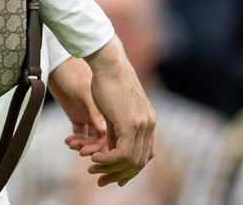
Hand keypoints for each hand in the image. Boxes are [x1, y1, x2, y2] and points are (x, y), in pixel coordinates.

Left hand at [48, 57, 106, 157]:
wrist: (65, 57)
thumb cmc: (78, 70)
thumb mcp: (85, 91)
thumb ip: (96, 113)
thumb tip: (105, 133)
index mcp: (114, 110)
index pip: (118, 138)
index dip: (108, 150)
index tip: (97, 156)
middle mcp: (106, 113)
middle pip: (105, 140)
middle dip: (94, 148)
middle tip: (82, 152)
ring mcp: (92, 113)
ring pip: (92, 138)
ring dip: (83, 144)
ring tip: (72, 145)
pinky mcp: (78, 112)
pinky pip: (80, 132)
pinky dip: (76, 138)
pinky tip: (68, 140)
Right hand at [83, 36, 155, 186]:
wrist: (108, 63)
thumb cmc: (107, 82)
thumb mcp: (113, 110)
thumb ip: (116, 130)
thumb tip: (112, 148)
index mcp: (148, 122)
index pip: (144, 155)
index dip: (129, 169)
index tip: (113, 177)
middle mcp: (149, 125)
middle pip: (139, 162)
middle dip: (118, 174)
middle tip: (100, 179)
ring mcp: (143, 124)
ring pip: (132, 160)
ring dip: (111, 169)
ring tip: (93, 169)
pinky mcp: (132, 123)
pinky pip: (124, 153)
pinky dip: (109, 160)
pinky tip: (95, 158)